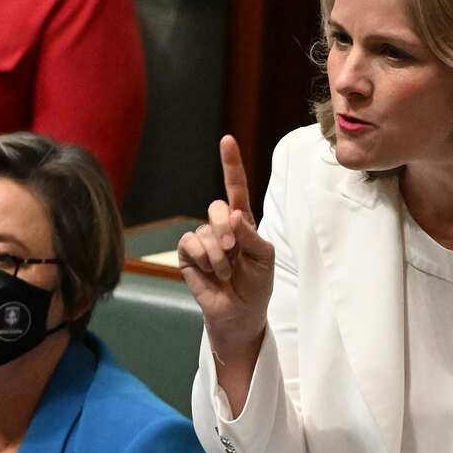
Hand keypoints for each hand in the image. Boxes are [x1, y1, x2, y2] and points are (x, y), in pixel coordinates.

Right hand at [178, 136, 274, 358]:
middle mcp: (221, 226)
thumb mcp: (264, 258)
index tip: (227, 140)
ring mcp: (203, 239)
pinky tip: (209, 271)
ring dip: (218, 254)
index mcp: (243, 221)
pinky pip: (190, 243)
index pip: (236, 187)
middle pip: (217, 206)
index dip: (231, 164)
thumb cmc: (256, 284)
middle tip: (234, 251)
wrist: (240, 312)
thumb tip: (233, 214)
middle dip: (227, 229)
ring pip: (205, 230)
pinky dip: (203, 258)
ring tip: (226, 271)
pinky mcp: (187, 254)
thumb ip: (251, 235)